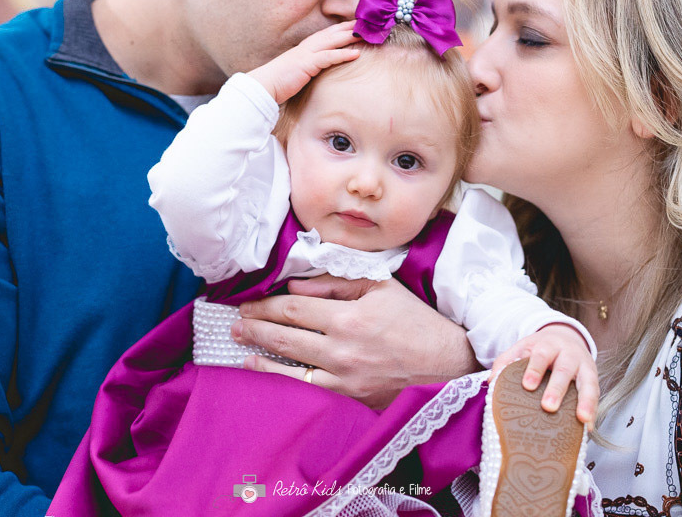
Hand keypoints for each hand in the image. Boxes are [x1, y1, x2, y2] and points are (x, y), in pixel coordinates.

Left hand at [232, 274, 480, 407]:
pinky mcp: (350, 399)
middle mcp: (342, 348)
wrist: (446, 364)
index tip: (249, 302)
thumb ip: (337, 282)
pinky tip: (263, 373)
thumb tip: (297, 286)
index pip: (294, 308)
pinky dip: (281, 380)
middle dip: (255, 327)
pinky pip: (308, 390)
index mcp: (349, 315)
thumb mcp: (381, 287)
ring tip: (240, 345)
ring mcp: (345, 378)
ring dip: (260, 354)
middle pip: (285, 336)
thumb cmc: (415, 321)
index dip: (266, 305)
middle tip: (235, 322)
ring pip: (290, 366)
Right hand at [248, 22, 359, 103]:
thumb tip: (321, 66)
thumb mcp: (299, 69)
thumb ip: (310, 64)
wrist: (264, 85)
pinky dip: (342, 54)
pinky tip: (356, 54)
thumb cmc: (280, 80)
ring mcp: (307, 54)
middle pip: (333, 32)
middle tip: (368, 23)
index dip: (343, 28)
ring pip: (333, 41)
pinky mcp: (307, 64)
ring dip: (351, 36)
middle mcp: (308, 46)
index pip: (328, 33)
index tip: (358, 24)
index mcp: (306, 46)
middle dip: (351, 27)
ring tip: (366, 33)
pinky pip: (328, 57)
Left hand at [490, 324, 598, 424]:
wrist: (566, 337)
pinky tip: (588, 426)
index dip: (534, 370)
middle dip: (557, 388)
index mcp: (548, 345)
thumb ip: (506, 362)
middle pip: (564, 370)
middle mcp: (568, 354)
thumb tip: (491, 381)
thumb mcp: (522, 348)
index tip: (527, 385)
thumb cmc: (540, 348)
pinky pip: (596, 395)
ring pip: (587, 382)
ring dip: (585, 401)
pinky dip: (593, 410)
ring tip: (581, 418)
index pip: (540, 355)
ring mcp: (584, 366)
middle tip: (548, 406)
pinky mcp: (594, 379)